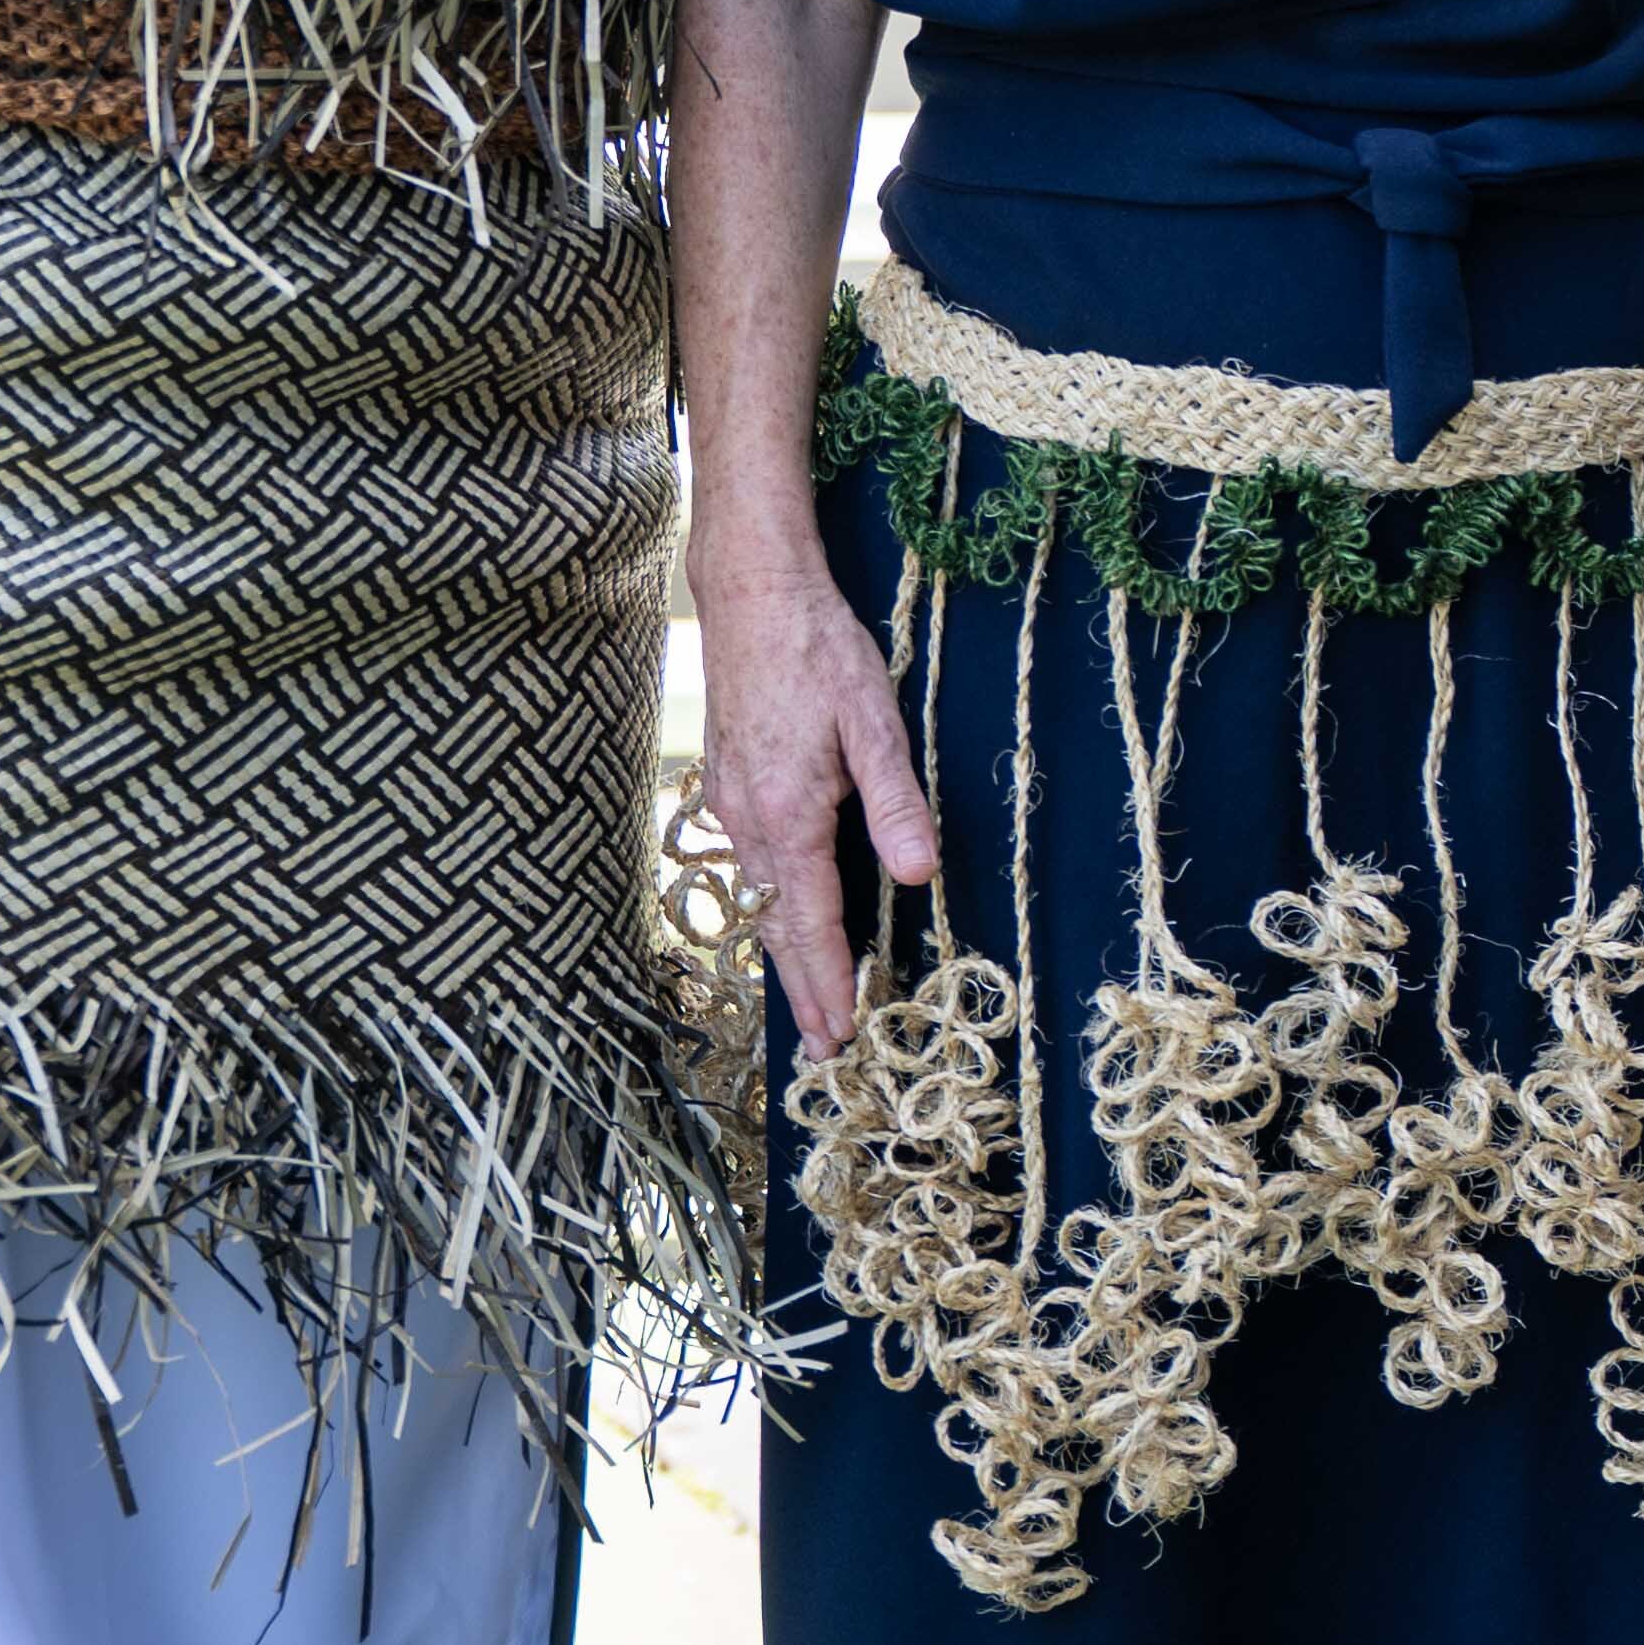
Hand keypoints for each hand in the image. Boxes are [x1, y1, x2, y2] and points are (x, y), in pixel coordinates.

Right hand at [687, 556, 933, 1054]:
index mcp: (789, 813)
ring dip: (783, 952)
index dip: (826, 983)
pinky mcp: (725, 784)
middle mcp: (749, 820)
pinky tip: (784, 916)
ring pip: (758, 897)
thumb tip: (918, 876)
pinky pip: (749, 864)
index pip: (811, 922)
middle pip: (776, 925)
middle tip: (821, 1051)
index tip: (837, 1037)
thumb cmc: (819, 649)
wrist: (750, 593)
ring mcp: (729, 803)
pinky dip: (769, 906)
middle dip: (800, 990)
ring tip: (805, 1001)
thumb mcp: (875, 720)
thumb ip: (897, 801)